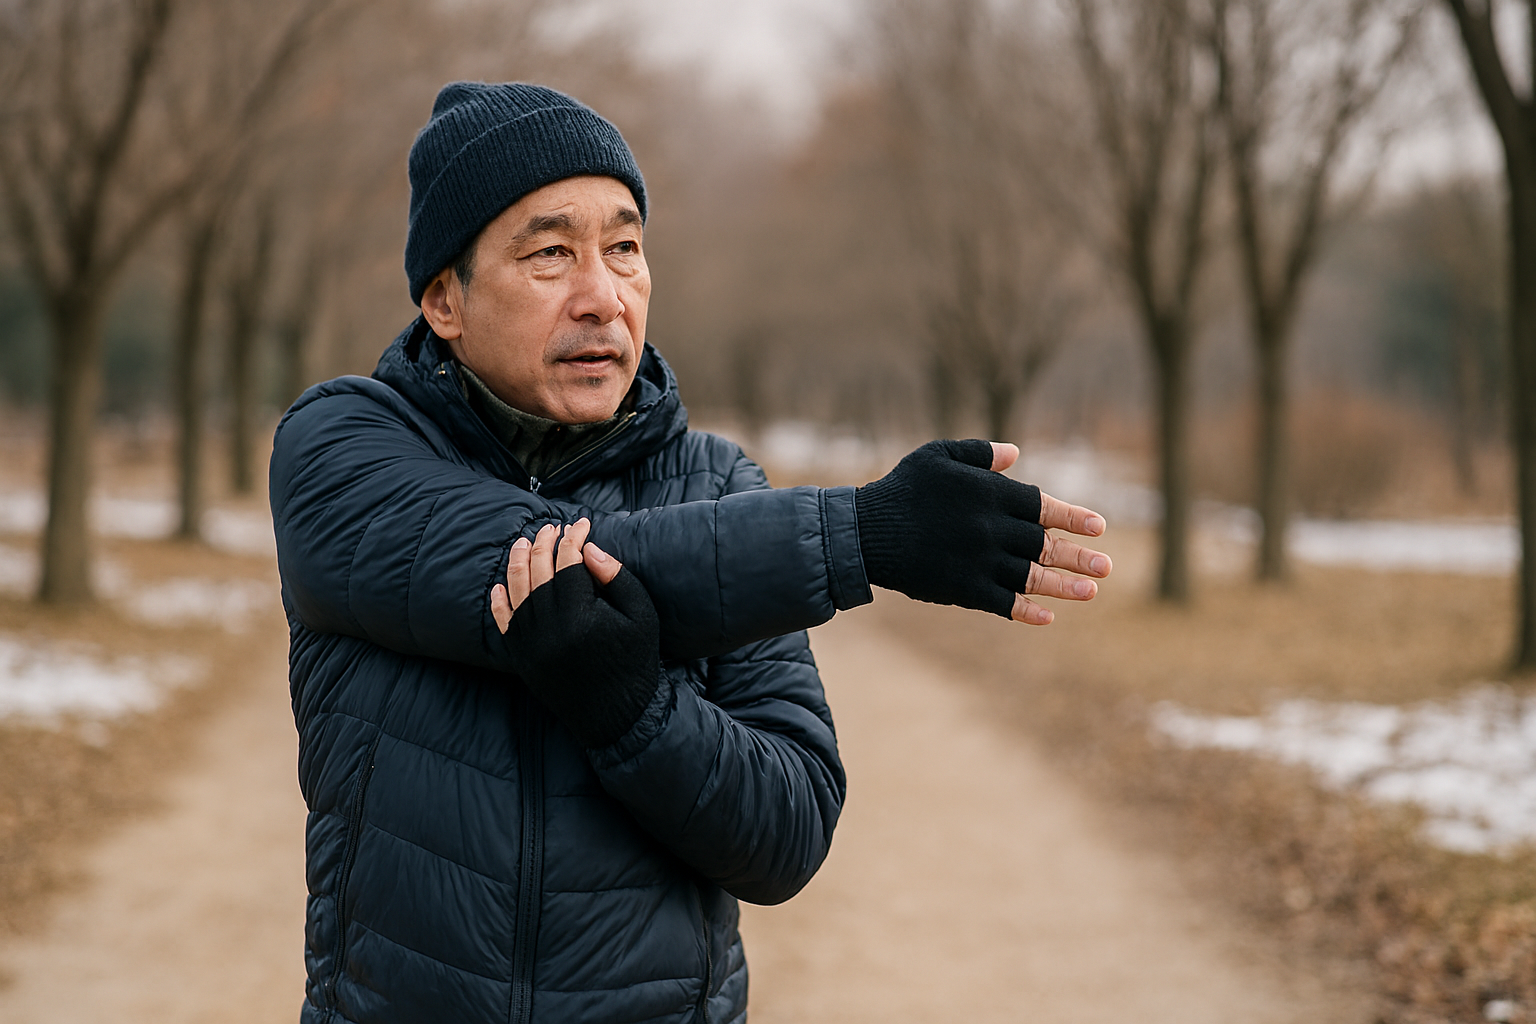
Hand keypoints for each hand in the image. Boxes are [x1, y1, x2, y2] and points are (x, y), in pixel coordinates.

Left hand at [490, 517, 661, 748]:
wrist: (618, 717)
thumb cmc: (635, 663)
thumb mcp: (641, 616)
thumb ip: (617, 578)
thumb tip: (589, 549)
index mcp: (580, 615)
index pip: (568, 562)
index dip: (574, 538)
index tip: (582, 524)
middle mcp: (549, 628)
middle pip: (539, 571)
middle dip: (545, 544)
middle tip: (553, 528)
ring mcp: (531, 644)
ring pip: (516, 592)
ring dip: (519, 563)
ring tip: (524, 543)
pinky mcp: (523, 659)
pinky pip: (505, 623)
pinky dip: (499, 602)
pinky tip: (500, 585)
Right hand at [854, 439, 1111, 625]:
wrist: (864, 532)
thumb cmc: (901, 489)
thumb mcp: (937, 455)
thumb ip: (979, 454)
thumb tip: (1015, 454)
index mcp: (989, 495)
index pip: (1042, 507)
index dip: (1072, 517)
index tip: (1099, 528)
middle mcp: (991, 529)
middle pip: (1044, 545)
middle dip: (1078, 555)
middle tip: (1106, 566)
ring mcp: (979, 562)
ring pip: (1031, 576)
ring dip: (1064, 585)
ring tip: (1092, 591)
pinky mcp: (962, 589)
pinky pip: (1003, 603)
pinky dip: (1026, 610)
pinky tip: (1047, 616)